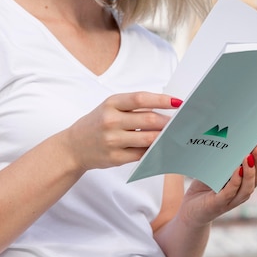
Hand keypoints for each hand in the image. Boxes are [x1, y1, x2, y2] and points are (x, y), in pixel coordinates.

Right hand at [62, 92, 180, 171]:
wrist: (73, 147)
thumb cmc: (97, 123)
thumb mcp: (111, 108)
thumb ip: (134, 107)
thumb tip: (166, 110)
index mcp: (111, 104)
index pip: (141, 99)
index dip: (162, 100)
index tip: (178, 102)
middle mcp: (110, 121)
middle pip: (148, 120)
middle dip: (168, 122)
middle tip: (183, 122)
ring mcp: (112, 141)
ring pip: (148, 139)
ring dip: (164, 137)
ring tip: (176, 134)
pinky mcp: (115, 158)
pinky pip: (142, 154)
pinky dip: (154, 151)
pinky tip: (163, 147)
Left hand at [177, 144, 256, 226]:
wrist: (189, 210)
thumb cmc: (204, 187)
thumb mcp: (216, 169)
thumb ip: (225, 159)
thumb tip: (233, 138)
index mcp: (244, 183)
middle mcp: (242, 192)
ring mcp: (232, 200)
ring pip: (247, 187)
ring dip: (250, 171)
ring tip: (249, 156)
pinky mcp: (219, 204)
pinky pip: (230, 192)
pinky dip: (235, 181)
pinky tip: (237, 170)